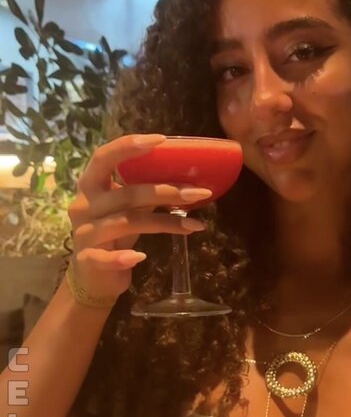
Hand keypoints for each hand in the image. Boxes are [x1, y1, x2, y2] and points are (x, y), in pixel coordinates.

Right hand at [67, 134, 211, 301]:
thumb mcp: (129, 209)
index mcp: (91, 186)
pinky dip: (124, 257)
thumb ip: (146, 193)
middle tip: (200, 192)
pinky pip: (106, 258)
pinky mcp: (87, 260)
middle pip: (126, 193)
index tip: (161, 140)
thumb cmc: (115, 235)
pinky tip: (142, 257)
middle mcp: (84, 205)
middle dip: (165, 190)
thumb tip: (188, 178)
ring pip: (126, 223)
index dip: (128, 147)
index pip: (103, 157)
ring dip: (164, 223)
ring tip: (195, 225)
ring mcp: (83, 233)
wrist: (93, 276)